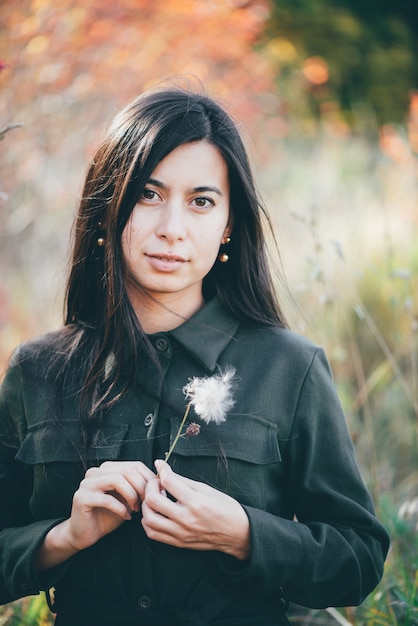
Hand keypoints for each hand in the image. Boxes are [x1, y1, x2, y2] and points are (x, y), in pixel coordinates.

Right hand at [35, 460, 154, 570]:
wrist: (84, 534)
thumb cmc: (109, 515)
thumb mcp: (128, 498)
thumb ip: (138, 487)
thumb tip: (160, 482)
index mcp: (108, 468)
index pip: (134, 465)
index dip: (149, 479)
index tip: (157, 495)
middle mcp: (96, 472)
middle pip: (127, 470)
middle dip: (141, 488)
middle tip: (146, 503)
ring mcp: (87, 483)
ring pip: (117, 480)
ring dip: (132, 496)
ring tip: (136, 509)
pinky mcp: (81, 498)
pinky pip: (107, 499)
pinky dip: (121, 508)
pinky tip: (126, 517)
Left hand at [141, 460, 249, 559]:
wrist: (237, 533)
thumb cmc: (226, 509)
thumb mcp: (207, 489)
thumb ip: (183, 481)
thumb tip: (166, 472)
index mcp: (195, 502)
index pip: (168, 481)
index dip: (162, 469)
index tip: (160, 465)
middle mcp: (186, 518)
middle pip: (153, 500)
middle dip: (150, 487)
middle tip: (157, 483)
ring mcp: (181, 533)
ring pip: (149, 519)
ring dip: (147, 506)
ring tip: (155, 499)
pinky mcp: (179, 542)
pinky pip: (153, 534)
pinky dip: (149, 522)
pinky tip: (157, 513)